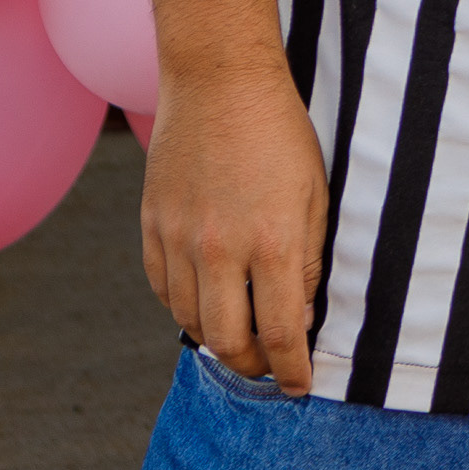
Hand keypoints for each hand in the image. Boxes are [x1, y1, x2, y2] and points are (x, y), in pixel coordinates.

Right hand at [141, 57, 328, 390]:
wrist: (219, 83)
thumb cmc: (281, 134)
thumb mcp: (317, 195)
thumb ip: (308, 260)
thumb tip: (302, 315)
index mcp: (272, 242)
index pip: (281, 332)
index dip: (291, 369)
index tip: (300, 386)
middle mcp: (219, 250)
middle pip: (227, 340)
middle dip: (251, 366)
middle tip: (270, 369)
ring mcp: (178, 240)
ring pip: (190, 320)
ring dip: (217, 340)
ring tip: (241, 341)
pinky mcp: (151, 228)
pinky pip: (163, 289)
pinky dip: (184, 308)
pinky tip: (205, 307)